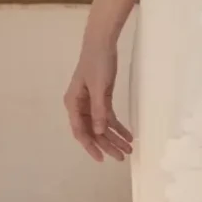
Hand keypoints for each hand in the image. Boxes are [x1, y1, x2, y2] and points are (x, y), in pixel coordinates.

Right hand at [65, 38, 132, 161]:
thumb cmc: (97, 63)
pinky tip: (128, 135)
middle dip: (107, 144)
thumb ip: (98, 110)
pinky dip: (118, 126)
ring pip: (101, 125)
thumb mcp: (98, 88)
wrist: (102, 42)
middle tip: (122, 157)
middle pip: (93, 131)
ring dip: (114, 137)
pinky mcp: (101, 97)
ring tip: (129, 149)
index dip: (91, 147)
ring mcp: (90, 102)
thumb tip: (98, 132)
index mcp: (73, 104)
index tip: (102, 159)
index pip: (80, 131)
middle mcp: (80, 106)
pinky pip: (108, 116)